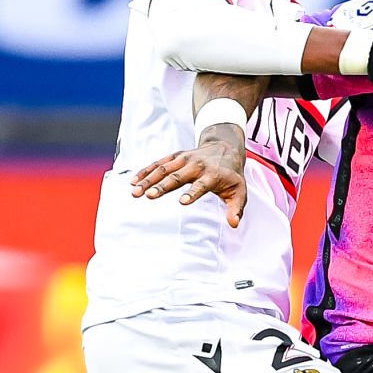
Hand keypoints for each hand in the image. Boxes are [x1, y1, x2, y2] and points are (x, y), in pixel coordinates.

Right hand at [131, 140, 247, 226]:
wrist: (225, 149)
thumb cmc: (231, 176)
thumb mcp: (239, 191)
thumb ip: (236, 208)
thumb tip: (234, 224)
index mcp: (212, 175)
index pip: (201, 185)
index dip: (193, 193)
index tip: (182, 202)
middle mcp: (196, 166)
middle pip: (177, 176)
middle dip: (162, 186)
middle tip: (148, 196)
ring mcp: (184, 159)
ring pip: (163, 169)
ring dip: (148, 180)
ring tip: (135, 192)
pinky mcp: (175, 156)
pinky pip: (158, 163)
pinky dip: (145, 171)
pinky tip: (133, 181)